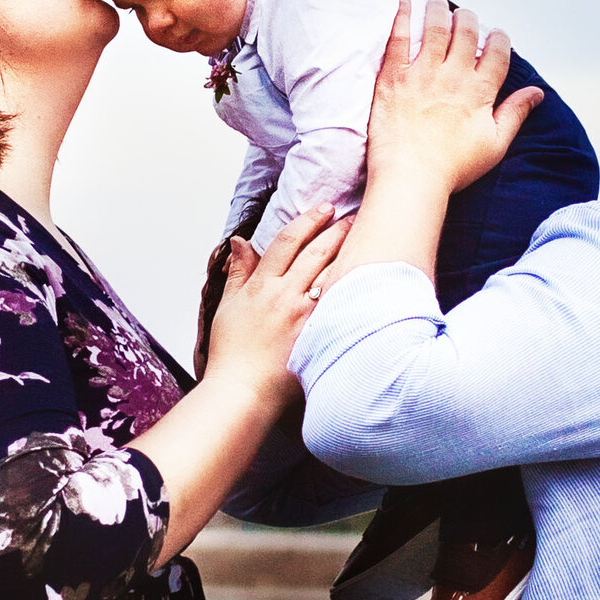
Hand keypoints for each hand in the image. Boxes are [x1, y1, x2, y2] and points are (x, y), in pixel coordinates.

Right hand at [202, 200, 352, 405]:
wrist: (243, 391)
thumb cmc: (233, 354)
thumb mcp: (228, 306)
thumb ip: (238, 272)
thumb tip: (240, 241)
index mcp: (262, 286)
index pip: (287, 241)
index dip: (307, 220)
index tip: (323, 208)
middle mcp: (285, 295)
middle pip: (316, 252)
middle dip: (336, 230)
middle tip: (352, 216)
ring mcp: (305, 316)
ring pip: (333, 274)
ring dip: (350, 253)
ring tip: (366, 239)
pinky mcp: (319, 335)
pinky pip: (341, 304)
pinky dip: (355, 288)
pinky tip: (371, 277)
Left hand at [365, 0, 541, 199]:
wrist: (410, 178)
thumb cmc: (453, 168)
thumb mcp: (494, 144)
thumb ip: (515, 113)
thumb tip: (538, 93)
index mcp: (480, 91)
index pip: (496, 52)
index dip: (499, 38)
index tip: (496, 35)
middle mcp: (453, 76)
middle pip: (466, 32)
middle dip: (469, 17)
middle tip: (465, 14)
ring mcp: (422, 73)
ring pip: (436, 27)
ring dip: (439, 9)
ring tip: (438, 1)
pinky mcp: (393, 76)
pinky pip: (398, 37)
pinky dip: (402, 15)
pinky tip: (404, 0)